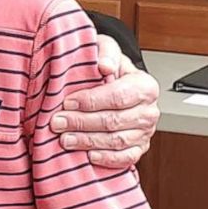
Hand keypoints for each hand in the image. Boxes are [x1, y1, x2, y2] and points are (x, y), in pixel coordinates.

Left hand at [49, 35, 159, 168]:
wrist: (116, 80)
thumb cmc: (108, 66)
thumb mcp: (106, 49)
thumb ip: (105, 52)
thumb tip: (104, 66)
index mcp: (145, 85)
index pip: (117, 96)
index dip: (90, 101)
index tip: (67, 102)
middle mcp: (150, 110)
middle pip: (114, 121)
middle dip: (82, 123)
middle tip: (58, 123)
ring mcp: (146, 132)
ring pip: (117, 141)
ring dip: (88, 142)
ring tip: (65, 139)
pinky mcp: (140, 147)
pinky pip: (125, 158)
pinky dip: (107, 159)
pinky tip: (88, 155)